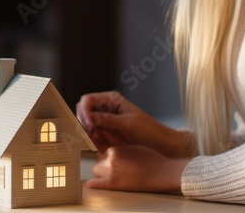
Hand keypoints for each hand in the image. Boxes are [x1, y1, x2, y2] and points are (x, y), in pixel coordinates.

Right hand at [76, 91, 193, 157]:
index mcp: (112, 100)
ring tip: (98, 139)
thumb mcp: (126, 123)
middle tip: (92, 133)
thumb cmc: (148, 130)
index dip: (84, 111)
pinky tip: (101, 144)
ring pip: (86, 125)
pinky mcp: (106, 134)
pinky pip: (93, 135)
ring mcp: (105, 122)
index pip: (88, 100)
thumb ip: (106, 119)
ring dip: (88, 132)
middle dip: (85, 122)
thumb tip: (88, 117)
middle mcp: (106, 109)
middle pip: (84, 112)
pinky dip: (93, 139)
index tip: (88, 124)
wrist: (160, 145)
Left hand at [87, 145, 189, 193]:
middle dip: (104, 164)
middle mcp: (110, 158)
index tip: (112, 160)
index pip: (103, 151)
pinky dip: (93, 183)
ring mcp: (110, 171)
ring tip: (115, 176)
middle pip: (99, 161)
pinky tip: (96, 183)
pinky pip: (94, 183)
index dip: (107, 156)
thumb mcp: (133, 147)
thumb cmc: (151, 160)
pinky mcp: (111, 183)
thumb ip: (119, 147)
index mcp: (115, 149)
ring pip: (96, 170)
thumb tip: (110, 148)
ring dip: (102, 173)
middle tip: (116, 169)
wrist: (160, 173)